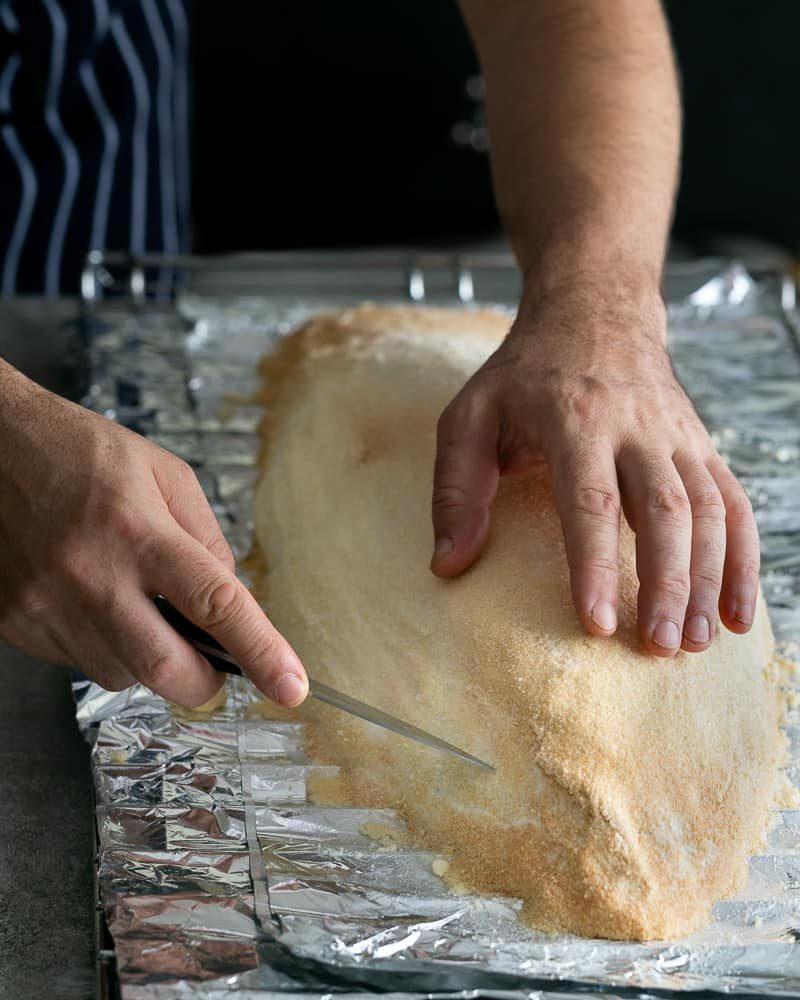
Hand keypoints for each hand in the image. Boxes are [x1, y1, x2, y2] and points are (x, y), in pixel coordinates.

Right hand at [0, 366, 307, 706]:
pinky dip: (108, 648)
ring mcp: (48, 606)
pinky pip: (80, 664)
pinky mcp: (18, 624)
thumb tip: (231, 598)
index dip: (262, 653)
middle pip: (167, 670)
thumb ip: (206, 538)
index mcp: (138, 530)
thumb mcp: (163, 473)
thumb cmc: (78, 450)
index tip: (291, 688)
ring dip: (152, 660)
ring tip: (141, 607)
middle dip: (206, 683)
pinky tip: (100, 604)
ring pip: (123, 676)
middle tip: (217, 664)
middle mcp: (91, 575)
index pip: (216, 604)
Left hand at [430, 278, 759, 656]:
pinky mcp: (701, 446)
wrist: (595, 311)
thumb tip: (448, 563)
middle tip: (660, 646)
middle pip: (664, 510)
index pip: (590, 500)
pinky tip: (738, 613)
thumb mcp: (470, 414)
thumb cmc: (525, 374)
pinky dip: (744, 559)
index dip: (596, 564)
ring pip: (707, 510)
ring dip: (709, 579)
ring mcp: (677, 436)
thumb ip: (456, 488)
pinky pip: (733, 503)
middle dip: (667, 583)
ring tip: (696, 641)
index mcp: (574, 418)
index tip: (597, 622)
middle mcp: (636, 427)